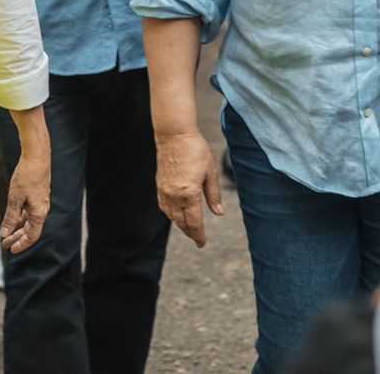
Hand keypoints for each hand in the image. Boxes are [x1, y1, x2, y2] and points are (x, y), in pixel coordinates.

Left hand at [0, 146, 49, 252]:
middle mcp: (42, 209)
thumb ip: (10, 217)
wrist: (37, 157)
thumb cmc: (27, 176)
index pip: (32, 235)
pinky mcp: (37, 195)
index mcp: (39, 213)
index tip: (12, 250)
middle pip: (30, 229)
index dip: (22, 244)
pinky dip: (20, 216)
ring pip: (29, 220)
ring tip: (6, 232)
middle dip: (17, 237)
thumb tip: (6, 233)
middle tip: (4, 244)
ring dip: (17, 227)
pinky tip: (12, 217)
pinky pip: (28, 210)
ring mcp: (40, 202)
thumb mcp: (15, 198)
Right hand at [155, 130, 225, 246]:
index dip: (199, 236)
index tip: (202, 244)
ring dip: (180, 224)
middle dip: (190, 232)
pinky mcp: (159, 185)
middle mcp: (174, 195)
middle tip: (197, 239)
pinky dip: (170, 214)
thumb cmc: (195, 150)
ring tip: (188, 228)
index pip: (194, 222)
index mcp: (189, 194)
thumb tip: (219, 212)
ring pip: (171, 216)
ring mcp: (165, 191)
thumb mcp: (210, 172)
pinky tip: (176, 214)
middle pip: (182, 222)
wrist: (174, 135)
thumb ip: (213, 195)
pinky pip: (163, 206)